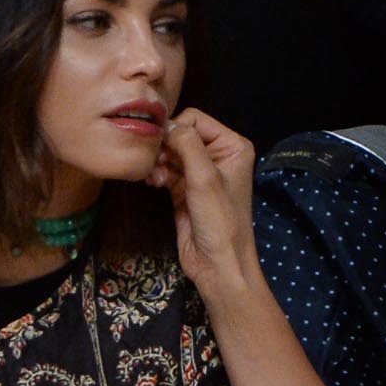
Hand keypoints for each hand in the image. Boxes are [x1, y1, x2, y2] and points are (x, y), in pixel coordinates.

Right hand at [149, 108, 256, 300]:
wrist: (218, 266)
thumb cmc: (220, 223)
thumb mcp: (205, 178)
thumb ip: (187, 145)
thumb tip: (166, 125)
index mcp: (232, 147)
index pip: (196, 119)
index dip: (176, 129)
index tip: (160, 145)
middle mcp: (218, 156)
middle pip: (181, 134)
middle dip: (164, 146)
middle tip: (153, 161)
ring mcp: (200, 174)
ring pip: (170, 152)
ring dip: (158, 161)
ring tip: (153, 177)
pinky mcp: (185, 190)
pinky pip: (165, 170)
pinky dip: (156, 173)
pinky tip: (152, 182)